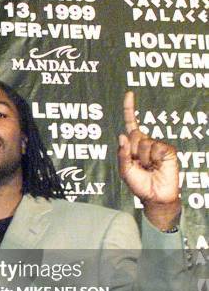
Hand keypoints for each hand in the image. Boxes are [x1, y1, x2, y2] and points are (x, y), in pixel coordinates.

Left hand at [117, 91, 180, 228]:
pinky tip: (158, 166)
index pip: (132, 123)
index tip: (130, 94)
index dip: (130, 109)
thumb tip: (122, 135)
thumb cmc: (139, 184)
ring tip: (149, 168)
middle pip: (134, 134)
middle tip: (139, 165)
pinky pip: (156, 147)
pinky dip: (154, 158)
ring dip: (143, 158)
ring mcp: (157, 146)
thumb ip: (122, 154)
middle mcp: (145, 142)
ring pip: (144, 142)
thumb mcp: (124, 170)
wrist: (155, 196)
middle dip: (133, 150)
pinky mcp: (168, 150)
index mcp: (134, 145)